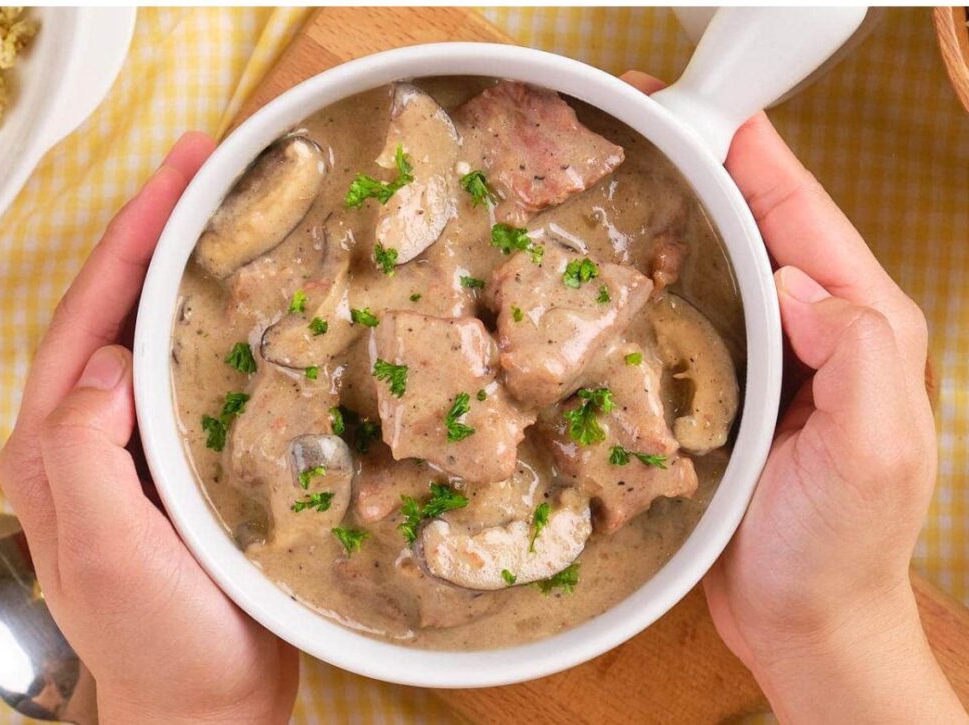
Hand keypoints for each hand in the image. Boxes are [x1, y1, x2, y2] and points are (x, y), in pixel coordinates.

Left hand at [0, 133, 297, 723]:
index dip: (133, 234)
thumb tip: (111, 362)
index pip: (91, 312)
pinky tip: (263, 303)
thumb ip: (84, 453)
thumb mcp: (106, 550)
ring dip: (193, 267)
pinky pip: (200, 374)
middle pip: (119, 306)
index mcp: (56, 441)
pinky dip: (226, 326)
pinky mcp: (186, 460)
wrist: (205, 701)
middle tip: (213, 167)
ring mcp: (141, 445)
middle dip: (160, 228)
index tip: (181, 171)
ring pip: (161, 333)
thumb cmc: (156, 640)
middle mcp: (92, 431)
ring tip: (240, 213)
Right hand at [621, 72, 962, 720]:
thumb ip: (856, 355)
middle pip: (762, 225)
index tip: (695, 109)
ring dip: (681, 217)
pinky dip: (663, 283)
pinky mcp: (735, 389)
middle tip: (639, 128)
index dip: (754, 154)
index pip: (806, 215)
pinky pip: (698, 316)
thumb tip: (795, 278)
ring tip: (622, 182)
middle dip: (707, 167)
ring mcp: (774, 359)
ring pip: (726, 264)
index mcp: (863, 327)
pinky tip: (621, 274)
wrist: (805, 622)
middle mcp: (819, 330)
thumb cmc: (836, 549)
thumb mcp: (871, 453)